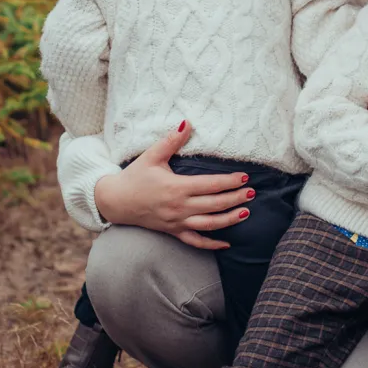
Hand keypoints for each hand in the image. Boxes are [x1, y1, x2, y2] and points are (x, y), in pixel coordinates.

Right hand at [92, 121, 253, 250]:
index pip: (210, 185)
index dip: (229, 182)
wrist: (115, 201)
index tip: (244, 178)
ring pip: (209, 224)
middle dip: (235, 199)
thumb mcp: (152, 156)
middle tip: (252, 193)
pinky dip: (211, 244)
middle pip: (214, 205)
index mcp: (177, 187)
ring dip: (229, 220)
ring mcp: (177, 222)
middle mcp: (179, 207)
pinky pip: (195, 241)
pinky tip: (226, 244)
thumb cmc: (135, 177)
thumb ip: (171, 140)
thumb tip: (187, 123)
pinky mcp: (173, 231)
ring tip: (246, 213)